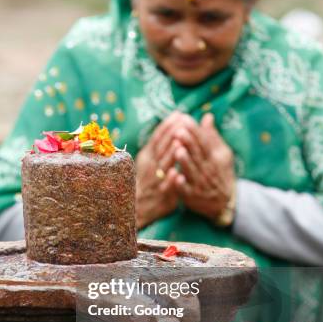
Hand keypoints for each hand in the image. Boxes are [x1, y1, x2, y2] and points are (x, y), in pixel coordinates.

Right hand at [135, 112, 186, 228]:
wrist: (139, 207)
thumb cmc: (147, 180)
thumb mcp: (149, 160)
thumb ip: (159, 144)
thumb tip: (172, 124)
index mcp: (148, 156)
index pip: (157, 138)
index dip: (167, 126)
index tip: (179, 114)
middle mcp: (150, 166)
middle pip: (161, 148)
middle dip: (171, 134)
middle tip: (183, 121)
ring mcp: (155, 180)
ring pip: (163, 165)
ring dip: (171, 154)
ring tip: (179, 143)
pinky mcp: (161, 195)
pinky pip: (165, 187)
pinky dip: (170, 179)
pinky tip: (177, 173)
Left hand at [165, 113, 235, 220]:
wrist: (224, 202)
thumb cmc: (219, 173)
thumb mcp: (221, 154)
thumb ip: (212, 136)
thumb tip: (207, 116)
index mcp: (214, 157)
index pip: (204, 141)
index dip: (195, 131)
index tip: (185, 118)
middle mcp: (208, 169)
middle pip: (197, 154)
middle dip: (188, 142)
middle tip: (179, 131)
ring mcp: (200, 183)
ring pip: (191, 171)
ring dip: (185, 161)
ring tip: (177, 150)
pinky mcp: (192, 196)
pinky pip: (186, 190)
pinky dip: (181, 184)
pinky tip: (176, 177)